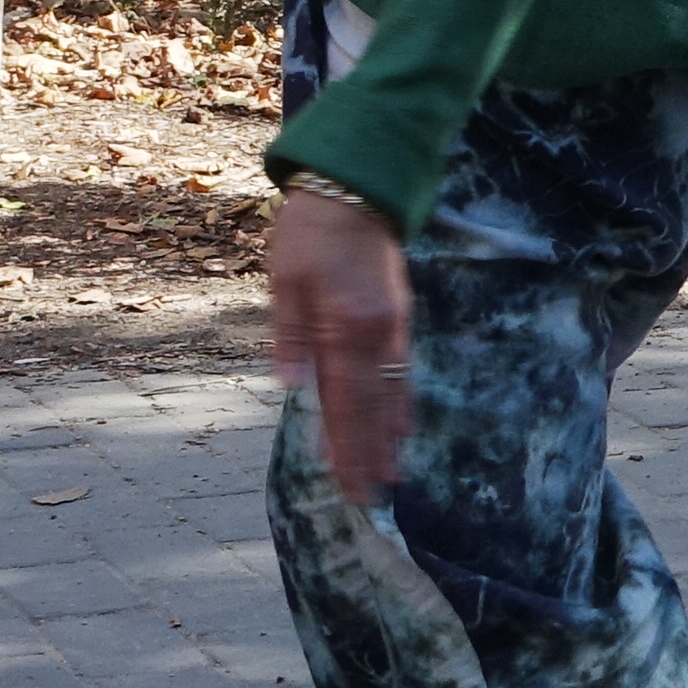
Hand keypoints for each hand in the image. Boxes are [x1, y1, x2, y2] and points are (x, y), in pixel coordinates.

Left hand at [268, 181, 416, 501]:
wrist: (357, 189)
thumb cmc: (311, 232)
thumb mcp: (285, 280)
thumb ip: (290, 335)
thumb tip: (289, 385)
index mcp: (342, 326)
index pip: (342, 401)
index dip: (344, 445)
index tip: (345, 484)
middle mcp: (374, 334)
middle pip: (370, 407)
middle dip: (368, 455)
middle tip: (368, 498)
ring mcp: (392, 327)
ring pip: (391, 393)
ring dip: (387, 437)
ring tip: (389, 475)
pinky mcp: (399, 318)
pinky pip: (402, 371)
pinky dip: (400, 403)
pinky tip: (401, 425)